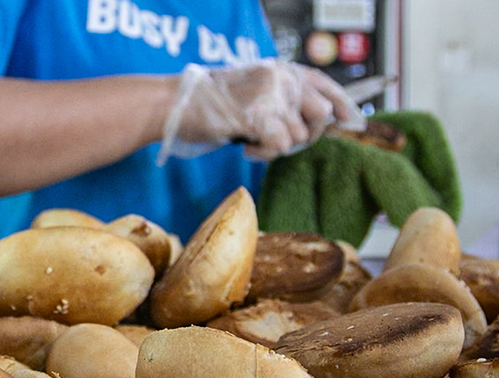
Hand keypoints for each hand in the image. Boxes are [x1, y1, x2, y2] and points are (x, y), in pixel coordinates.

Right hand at [157, 60, 365, 163]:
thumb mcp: (252, 91)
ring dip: (277, 148)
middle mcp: (282, 78)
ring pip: (299, 136)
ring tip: (252, 141)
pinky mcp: (260, 115)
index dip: (345, 105)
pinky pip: (280, 146)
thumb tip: (317, 120)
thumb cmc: (209, 104)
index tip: (355, 122)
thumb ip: (281, 99)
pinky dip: (263, 154)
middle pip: (321, 115)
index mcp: (281, 69)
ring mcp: (271, 95)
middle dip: (306, 136)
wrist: (175, 104)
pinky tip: (247, 147)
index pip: (325, 84)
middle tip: (278, 141)